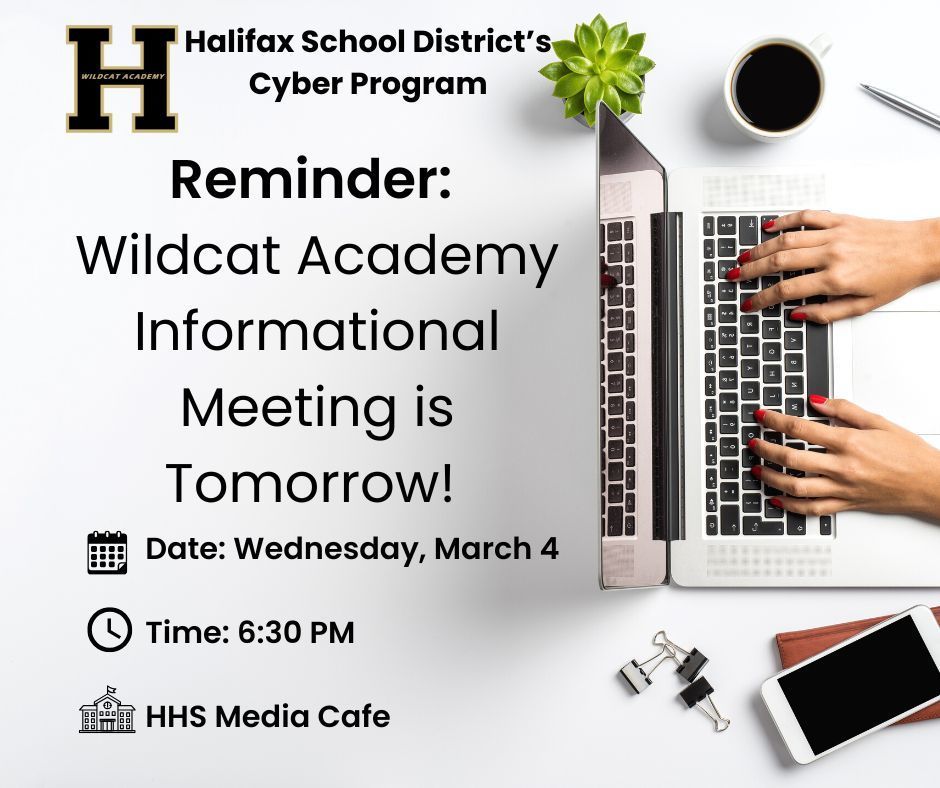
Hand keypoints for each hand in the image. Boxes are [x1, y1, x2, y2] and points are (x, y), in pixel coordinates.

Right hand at [725, 211, 939, 322]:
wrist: (922, 249)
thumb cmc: (896, 277)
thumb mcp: (863, 306)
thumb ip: (826, 313)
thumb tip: (797, 314)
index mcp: (836, 279)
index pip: (786, 290)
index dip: (762, 298)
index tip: (749, 303)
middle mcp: (832, 254)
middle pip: (779, 262)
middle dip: (751, 271)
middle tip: (734, 277)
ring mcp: (834, 234)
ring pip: (786, 239)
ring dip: (760, 248)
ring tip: (743, 257)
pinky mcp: (840, 219)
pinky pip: (805, 216)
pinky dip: (784, 220)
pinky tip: (768, 226)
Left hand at [748, 396, 939, 518]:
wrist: (931, 483)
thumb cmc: (909, 453)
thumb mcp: (878, 422)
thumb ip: (844, 409)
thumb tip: (815, 400)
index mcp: (849, 442)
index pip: (801, 429)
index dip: (776, 421)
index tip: (762, 416)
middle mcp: (843, 467)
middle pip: (792, 458)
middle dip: (766, 449)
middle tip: (753, 443)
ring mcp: (843, 489)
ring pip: (797, 487)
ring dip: (771, 478)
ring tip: (757, 470)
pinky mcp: (846, 505)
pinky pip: (813, 509)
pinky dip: (791, 506)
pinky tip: (777, 499)